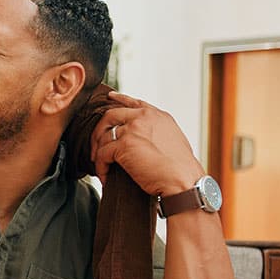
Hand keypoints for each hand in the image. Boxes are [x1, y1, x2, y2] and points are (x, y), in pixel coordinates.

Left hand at [89, 92, 204, 197]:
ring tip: (101, 166)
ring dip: (98, 152)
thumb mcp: (174, 140)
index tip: (109, 97)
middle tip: (96, 146)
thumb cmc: (181, 169)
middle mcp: (144, 117)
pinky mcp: (124, 145)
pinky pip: (102, 154)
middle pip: (111, 115)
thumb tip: (144, 140)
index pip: (134, 102)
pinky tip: (104, 177)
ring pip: (103, 136)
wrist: (183, 181)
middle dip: (99, 130)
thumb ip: (157, 132)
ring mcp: (132, 129)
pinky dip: (100, 167)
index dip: (119, 99)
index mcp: (157, 115)